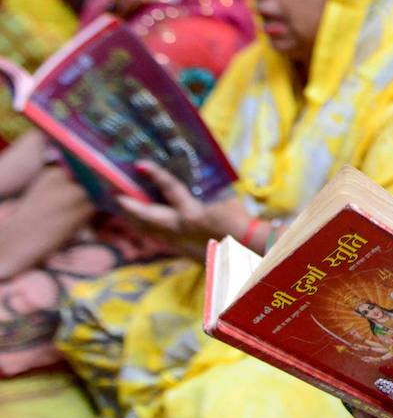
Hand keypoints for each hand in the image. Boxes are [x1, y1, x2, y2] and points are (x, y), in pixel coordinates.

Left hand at [116, 161, 250, 252]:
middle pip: (148, 218)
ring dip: (137, 222)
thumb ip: (210, 191)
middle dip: (131, 207)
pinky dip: (152, 232)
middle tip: (117, 197)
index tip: (140, 164)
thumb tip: (200, 178)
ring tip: (126, 212)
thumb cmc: (242, 223)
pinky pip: (162, 241)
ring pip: (151, 232)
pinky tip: (150, 229)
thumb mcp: (227, 200)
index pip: (171, 189)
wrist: (249, 250)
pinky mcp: (184, 253)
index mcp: (192, 214)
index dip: (155, 175)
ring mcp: (180, 244)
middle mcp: (180, 230)